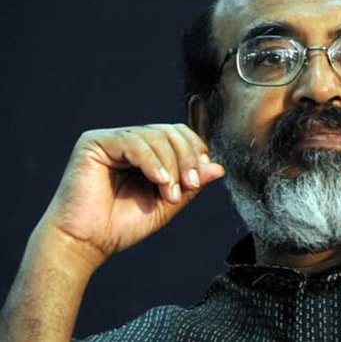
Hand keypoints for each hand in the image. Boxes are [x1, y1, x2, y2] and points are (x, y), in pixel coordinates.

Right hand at [40, 124, 224, 268]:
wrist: (86, 243)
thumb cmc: (122, 225)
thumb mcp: (167, 204)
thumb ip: (191, 185)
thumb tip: (219, 167)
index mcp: (147, 152)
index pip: (178, 134)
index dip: (195, 150)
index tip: (201, 177)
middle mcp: (129, 140)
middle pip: (170, 131)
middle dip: (186, 157)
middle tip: (190, 184)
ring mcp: (112, 139)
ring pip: (155, 136)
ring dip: (170, 165)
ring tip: (171, 194)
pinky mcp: (94, 142)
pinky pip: (134, 142)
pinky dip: (152, 161)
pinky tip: (159, 181)